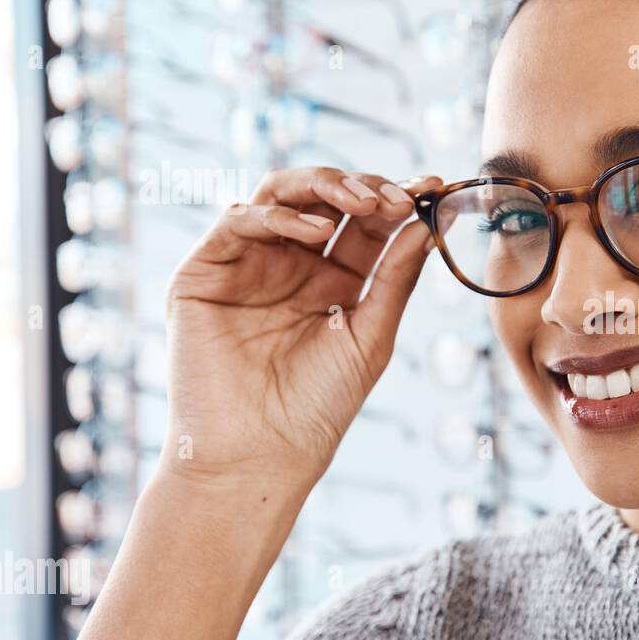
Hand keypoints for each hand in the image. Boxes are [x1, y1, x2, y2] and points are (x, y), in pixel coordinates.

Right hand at [160, 167, 440, 495]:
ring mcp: (247, 264)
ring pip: (280, 194)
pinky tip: (316, 233)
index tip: (434, 186)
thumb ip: (395, 278)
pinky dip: (279, 216)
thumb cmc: (318, 406)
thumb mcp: (371, 335)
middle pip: (325, 199)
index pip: (366, 224)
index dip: (397, 200)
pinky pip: (239, 221)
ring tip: (364, 203)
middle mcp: (290, 265)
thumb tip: (426, 224)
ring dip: (325, 186)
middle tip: (399, 196)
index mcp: (333, 280)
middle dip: (365, 187)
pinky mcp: (204, 272)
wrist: (261, 453)